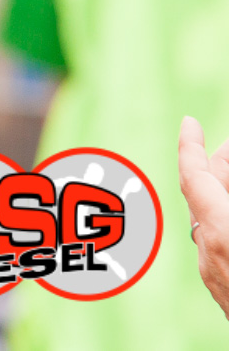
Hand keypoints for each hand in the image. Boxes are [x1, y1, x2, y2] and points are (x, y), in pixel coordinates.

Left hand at [179, 115, 228, 319]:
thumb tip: (227, 162)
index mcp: (222, 233)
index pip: (193, 177)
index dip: (191, 146)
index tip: (189, 122)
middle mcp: (210, 254)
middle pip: (202, 196)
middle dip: (218, 166)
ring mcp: (216, 277)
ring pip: (211, 222)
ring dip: (226, 195)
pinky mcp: (226, 292)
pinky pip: (221, 245)